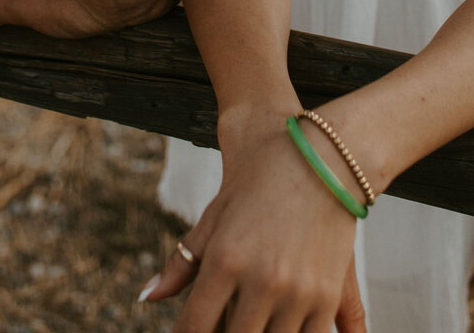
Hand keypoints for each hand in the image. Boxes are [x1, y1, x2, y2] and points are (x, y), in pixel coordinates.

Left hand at [137, 116, 364, 331]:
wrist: (316, 157)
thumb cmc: (256, 185)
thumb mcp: (214, 218)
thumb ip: (181, 263)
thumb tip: (147, 298)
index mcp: (225, 259)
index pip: (196, 326)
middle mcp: (261, 279)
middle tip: (219, 327)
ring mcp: (298, 291)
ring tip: (250, 322)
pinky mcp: (327, 296)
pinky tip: (276, 329)